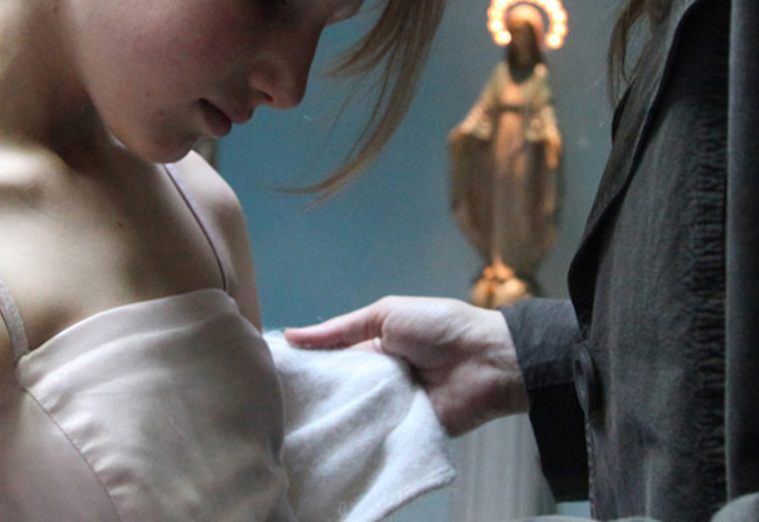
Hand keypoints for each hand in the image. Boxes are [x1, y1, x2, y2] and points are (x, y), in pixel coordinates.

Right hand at [284, 296, 528, 434]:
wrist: (486, 360)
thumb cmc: (439, 328)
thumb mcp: (385, 315)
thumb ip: (340, 330)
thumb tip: (292, 335)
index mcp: (373, 348)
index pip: (331, 361)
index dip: (305, 368)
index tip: (272, 376)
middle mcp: (379, 379)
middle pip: (339, 392)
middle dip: (315, 398)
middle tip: (277, 407)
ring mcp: (391, 407)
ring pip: (354, 416)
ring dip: (334, 418)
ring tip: (294, 427)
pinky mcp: (405, 432)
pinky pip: (377, 437)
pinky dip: (359, 438)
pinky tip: (330, 444)